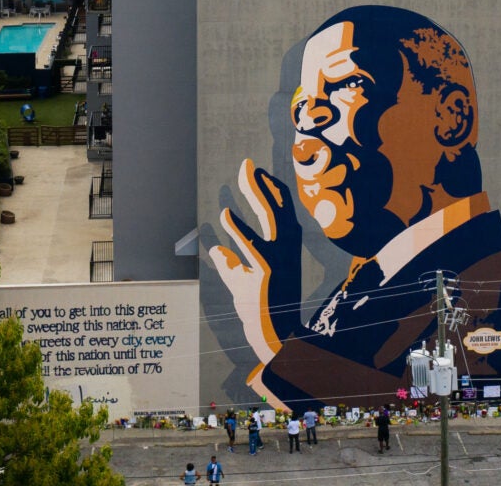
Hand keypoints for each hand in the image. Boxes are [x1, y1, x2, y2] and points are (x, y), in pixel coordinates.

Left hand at [209, 159, 301, 363]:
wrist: (273, 335)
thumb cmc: (258, 308)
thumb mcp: (241, 282)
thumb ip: (229, 264)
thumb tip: (214, 249)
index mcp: (284, 248)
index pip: (280, 211)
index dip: (268, 189)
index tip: (257, 172)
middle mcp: (286, 250)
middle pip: (275, 207)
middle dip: (260, 184)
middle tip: (247, 165)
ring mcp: (277, 260)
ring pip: (270, 218)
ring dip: (256, 194)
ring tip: (243, 175)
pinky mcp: (265, 272)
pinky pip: (251, 244)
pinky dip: (238, 227)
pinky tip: (226, 213)